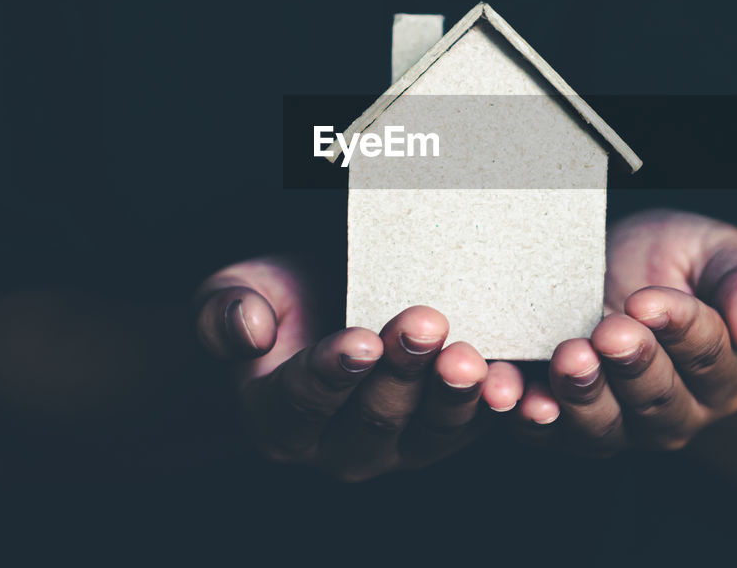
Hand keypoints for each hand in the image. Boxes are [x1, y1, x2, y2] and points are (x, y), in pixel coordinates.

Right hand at [194, 258, 525, 480]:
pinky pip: (477, 427)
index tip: (358, 338)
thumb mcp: (235, 289)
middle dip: (400, 374)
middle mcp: (338, 447)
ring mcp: (399, 446)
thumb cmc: (284, 296)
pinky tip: (511, 380)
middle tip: (423, 323)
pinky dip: (496, 407)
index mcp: (279, 419)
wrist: (336, 295)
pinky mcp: (448, 431)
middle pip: (373, 420)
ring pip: (430, 432)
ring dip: (453, 396)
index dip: (331, 373)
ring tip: (469, 356)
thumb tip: (248, 330)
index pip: (302, 402)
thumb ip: (224, 312)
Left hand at [513, 209, 736, 455]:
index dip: (679, 328)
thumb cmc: (676, 263)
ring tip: (568, 360)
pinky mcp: (565, 426)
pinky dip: (526, 416)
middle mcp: (675, 411)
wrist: (624, 275)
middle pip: (656, 398)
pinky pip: (545, 433)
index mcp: (721, 372)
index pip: (708, 354)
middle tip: (608, 332)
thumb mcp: (721, 253)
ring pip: (603, 426)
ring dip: (581, 395)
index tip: (649, 302)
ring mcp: (620, 425)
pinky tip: (512, 394)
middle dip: (630, 365)